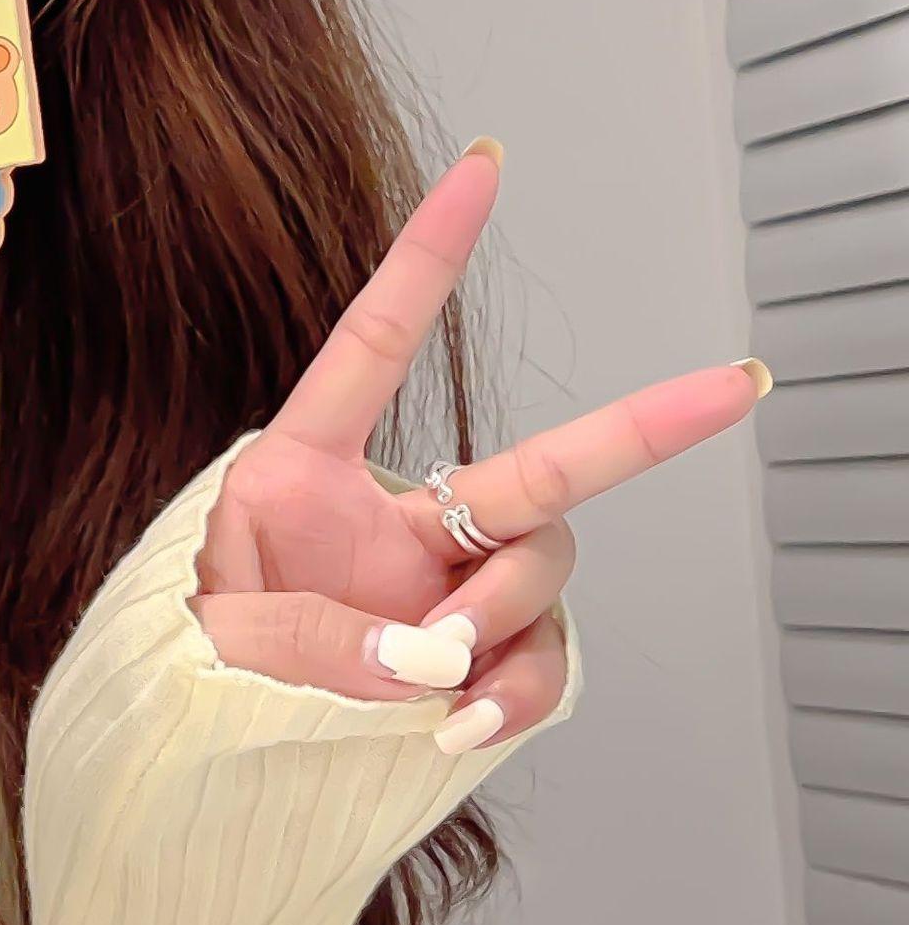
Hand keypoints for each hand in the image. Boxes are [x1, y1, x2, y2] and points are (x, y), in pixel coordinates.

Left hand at [191, 141, 764, 751]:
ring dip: (505, 615)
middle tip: (735, 385)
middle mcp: (393, 515)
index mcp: (304, 470)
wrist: (198, 758)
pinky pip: (535, 665)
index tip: (483, 167)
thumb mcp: (209, 635)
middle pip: (534, 466)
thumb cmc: (189, 664)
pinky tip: (456, 724)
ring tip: (434, 675)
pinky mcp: (470, 659)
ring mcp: (443, 587)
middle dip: (637, 426)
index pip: (374, 342)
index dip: (428, 253)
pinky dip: (513, 694)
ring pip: (543, 568)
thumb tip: (425, 654)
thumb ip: (306, 635)